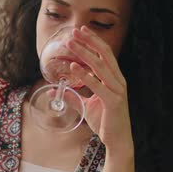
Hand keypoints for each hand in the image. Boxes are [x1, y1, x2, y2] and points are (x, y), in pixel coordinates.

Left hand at [66, 26, 133, 154]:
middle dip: (88, 41)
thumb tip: (54, 90)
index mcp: (114, 79)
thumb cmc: (104, 122)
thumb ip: (73, 97)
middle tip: (73, 32)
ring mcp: (117, 90)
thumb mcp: (86, 106)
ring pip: (100, 66)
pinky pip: (98, 85)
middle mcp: (118, 81)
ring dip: (84, 53)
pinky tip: (74, 67)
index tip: (81, 31)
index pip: (105, 54)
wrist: (116, 140)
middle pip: (104, 54)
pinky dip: (85, 75)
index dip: (93, 41)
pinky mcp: (113, 101)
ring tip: (70, 44)